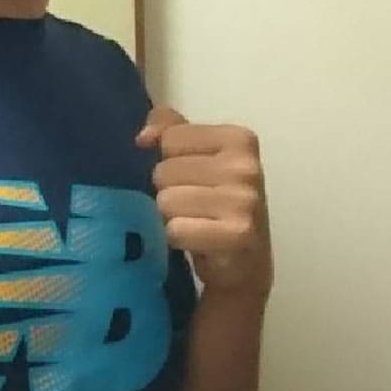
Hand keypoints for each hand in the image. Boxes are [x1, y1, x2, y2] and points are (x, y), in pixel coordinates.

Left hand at [136, 106, 272, 298]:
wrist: (246, 261)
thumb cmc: (217, 200)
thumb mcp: (198, 154)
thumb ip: (169, 129)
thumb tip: (143, 138)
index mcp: (239, 139)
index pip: (170, 138)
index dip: (172, 160)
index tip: (195, 177)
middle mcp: (245, 167)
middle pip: (165, 170)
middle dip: (170, 190)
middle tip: (195, 205)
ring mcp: (244, 201)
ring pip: (166, 200)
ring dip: (172, 216)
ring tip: (196, 222)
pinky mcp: (236, 235)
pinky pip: (175, 229)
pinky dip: (178, 237)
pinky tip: (198, 240)